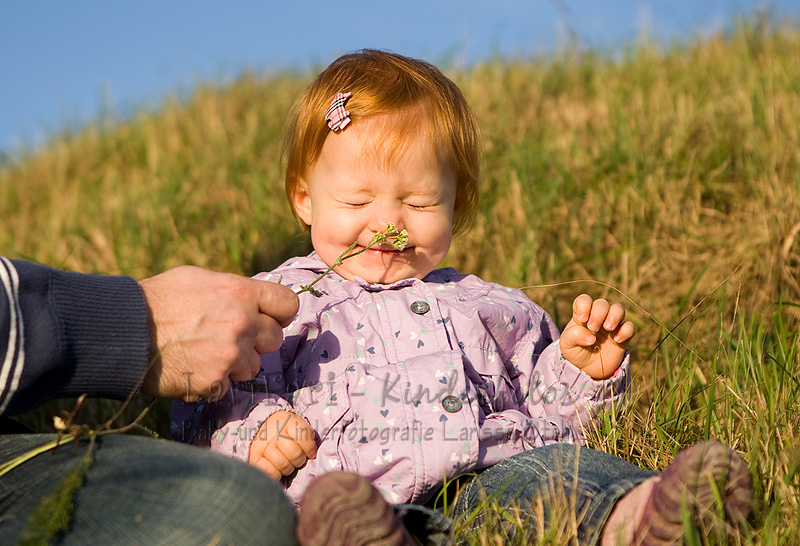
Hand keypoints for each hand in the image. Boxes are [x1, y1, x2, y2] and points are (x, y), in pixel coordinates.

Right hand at [138, 266, 298, 400]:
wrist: (124, 331)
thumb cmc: (158, 299)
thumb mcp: (199, 279)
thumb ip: (234, 291)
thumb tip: (255, 301)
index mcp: (240, 292)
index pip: (287, 304)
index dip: (280, 313)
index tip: (270, 318)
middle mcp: (242, 324)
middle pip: (275, 339)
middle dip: (256, 340)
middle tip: (230, 338)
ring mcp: (230, 355)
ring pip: (253, 366)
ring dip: (235, 364)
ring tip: (205, 353)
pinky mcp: (215, 382)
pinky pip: (227, 386)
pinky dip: (213, 381)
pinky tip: (191, 367)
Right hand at [249, 411, 317, 478]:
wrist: (263, 426)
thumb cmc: (286, 429)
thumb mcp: (298, 426)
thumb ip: (307, 438)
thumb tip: (313, 456)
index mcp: (288, 422)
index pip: (304, 438)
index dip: (310, 449)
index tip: (309, 452)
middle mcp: (275, 434)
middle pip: (295, 454)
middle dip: (300, 460)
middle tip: (297, 459)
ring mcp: (264, 446)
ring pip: (283, 465)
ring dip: (289, 468)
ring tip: (287, 463)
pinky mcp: (255, 458)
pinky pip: (269, 472)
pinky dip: (276, 474)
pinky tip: (277, 469)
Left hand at [559, 294, 634, 379]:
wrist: (588, 369)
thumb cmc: (575, 352)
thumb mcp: (567, 345)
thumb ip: (574, 336)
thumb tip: (591, 337)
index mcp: (582, 315)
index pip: (584, 300)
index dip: (584, 305)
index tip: (582, 319)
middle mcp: (598, 316)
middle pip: (602, 303)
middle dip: (598, 313)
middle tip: (593, 328)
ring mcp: (611, 325)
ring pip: (619, 309)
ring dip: (615, 315)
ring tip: (608, 328)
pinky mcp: (623, 336)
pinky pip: (630, 327)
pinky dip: (626, 330)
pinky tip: (617, 340)